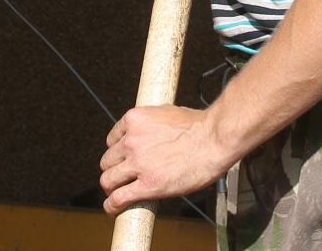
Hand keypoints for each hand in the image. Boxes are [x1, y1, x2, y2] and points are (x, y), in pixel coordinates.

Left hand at [99, 105, 231, 214]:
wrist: (213, 140)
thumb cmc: (198, 126)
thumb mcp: (166, 114)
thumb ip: (151, 125)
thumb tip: (150, 134)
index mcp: (134, 120)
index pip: (112, 139)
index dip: (117, 151)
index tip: (122, 159)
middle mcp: (131, 140)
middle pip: (107, 160)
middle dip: (113, 169)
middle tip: (121, 176)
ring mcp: (138, 163)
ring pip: (108, 179)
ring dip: (111, 187)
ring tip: (116, 193)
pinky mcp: (147, 184)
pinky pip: (119, 198)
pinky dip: (112, 205)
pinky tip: (112, 208)